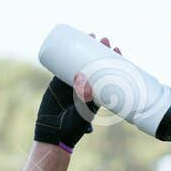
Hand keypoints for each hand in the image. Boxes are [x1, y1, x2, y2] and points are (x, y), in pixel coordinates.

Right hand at [33, 36, 117, 151]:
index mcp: (97, 94)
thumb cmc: (72, 128)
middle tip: (104, 39)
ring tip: (90, 36)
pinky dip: (66, 56)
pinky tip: (69, 44)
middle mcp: (86, 87)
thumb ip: (84, 97)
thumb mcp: (84, 113)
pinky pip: (63, 67)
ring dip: (84, 49)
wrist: (53, 134)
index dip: (114, 62)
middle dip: (100, 50)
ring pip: (80, 62)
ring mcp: (71, 84)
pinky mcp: (57, 83)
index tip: (117, 50)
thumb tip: (83, 77)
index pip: (109, 74)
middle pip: (96, 64)